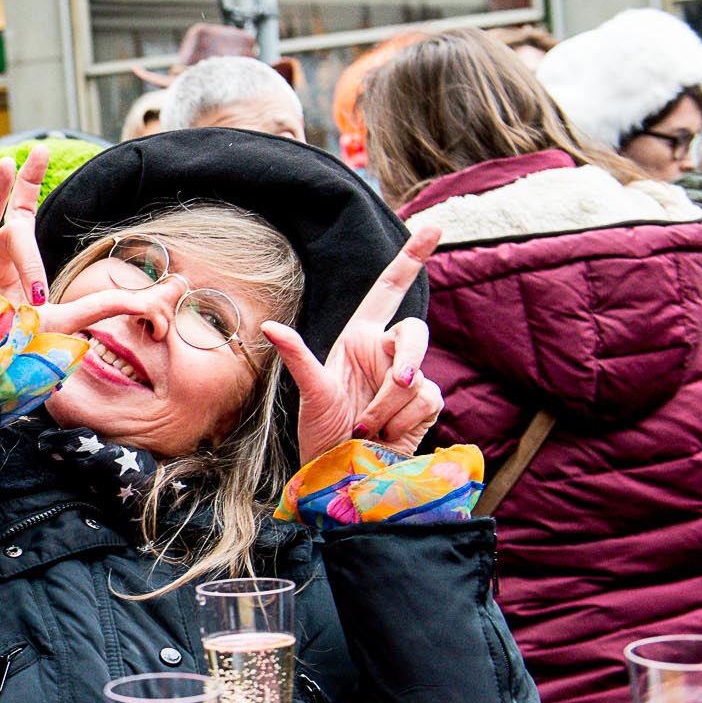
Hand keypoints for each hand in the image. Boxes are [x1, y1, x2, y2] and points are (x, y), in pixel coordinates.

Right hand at [0, 151, 143, 335]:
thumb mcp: (66, 321)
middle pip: (11, 219)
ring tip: (8, 164)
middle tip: (40, 152)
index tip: (42, 152)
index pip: (23, 215)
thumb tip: (155, 300)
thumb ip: (106, 305)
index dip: (30, 185)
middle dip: (25, 188)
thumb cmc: (20, 348)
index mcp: (13, 262)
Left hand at [260, 223, 444, 465]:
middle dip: (405, 357)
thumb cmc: (322, 434)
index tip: (432, 228)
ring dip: (387, 405)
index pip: (389, 289)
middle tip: (397, 380)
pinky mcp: (426, 405)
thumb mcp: (311, 393)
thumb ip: (299, 356)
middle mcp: (386, 352)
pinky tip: (385, 435)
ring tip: (365, 427)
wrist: (345, 474)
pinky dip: (400, 420)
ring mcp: (410, 379)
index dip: (411, 259)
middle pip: (414, 329)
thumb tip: (268, 326)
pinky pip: (425, 399)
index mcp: (359, 338)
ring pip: (415, 375)